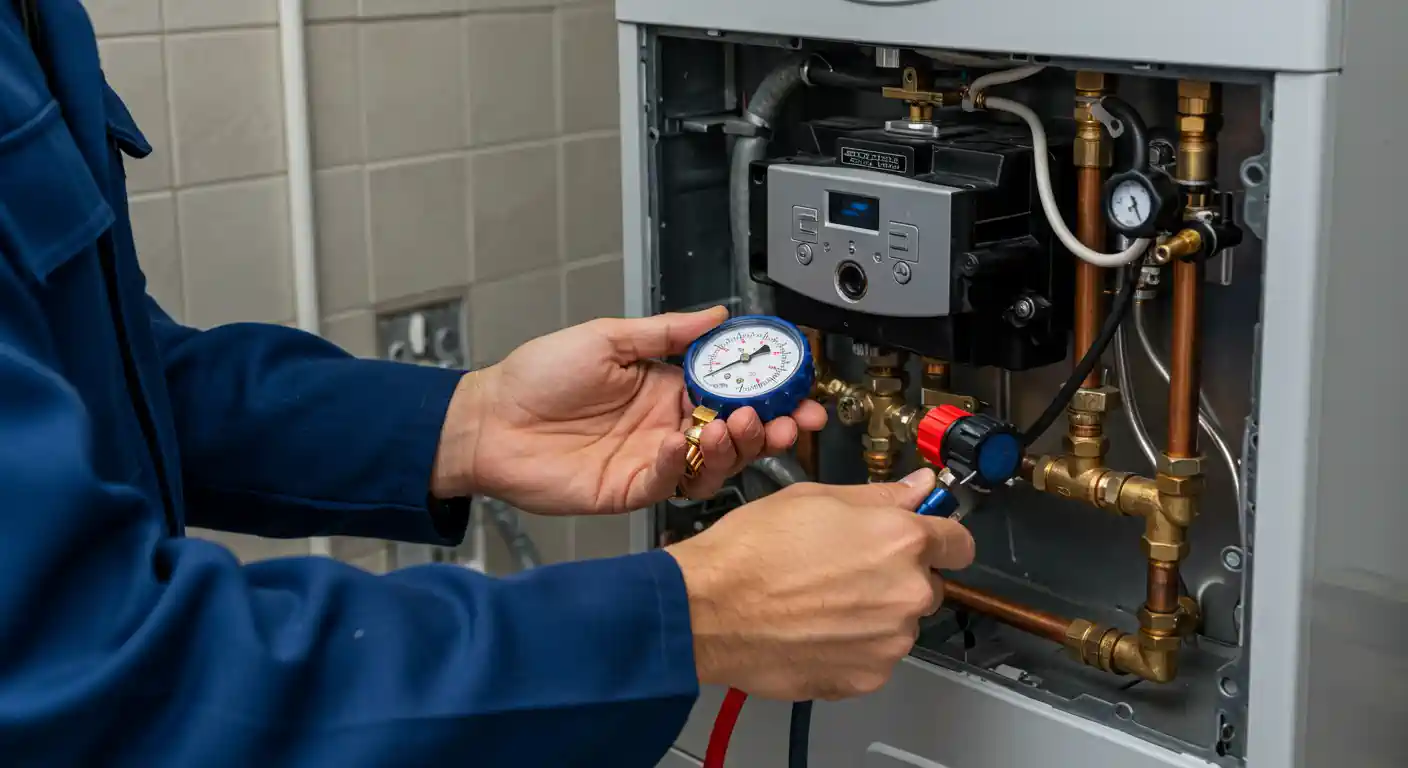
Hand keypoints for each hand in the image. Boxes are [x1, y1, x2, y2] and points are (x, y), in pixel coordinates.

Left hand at [432, 308, 827, 514]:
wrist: (488, 422)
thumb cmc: (537, 376)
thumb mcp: (606, 338)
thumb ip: (665, 332)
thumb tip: (716, 314)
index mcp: (667, 385)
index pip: (731, 387)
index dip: (767, 388)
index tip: (796, 384)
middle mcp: (668, 424)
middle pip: (735, 430)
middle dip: (770, 425)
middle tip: (791, 419)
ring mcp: (653, 459)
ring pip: (714, 462)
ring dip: (736, 446)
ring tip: (740, 425)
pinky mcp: (632, 489)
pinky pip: (670, 482)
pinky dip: (681, 464)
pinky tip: (678, 442)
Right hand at [666, 469, 975, 701]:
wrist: (708, 609)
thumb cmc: (750, 552)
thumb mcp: (815, 498)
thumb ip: (880, 497)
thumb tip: (918, 487)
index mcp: (900, 539)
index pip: (959, 542)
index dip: (939, 538)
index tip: (925, 541)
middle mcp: (906, 591)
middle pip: (928, 585)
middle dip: (897, 577)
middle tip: (846, 569)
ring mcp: (889, 640)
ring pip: (899, 623)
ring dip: (874, 614)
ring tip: (820, 600)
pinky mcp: (867, 676)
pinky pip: (875, 657)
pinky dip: (853, 647)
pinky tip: (815, 628)